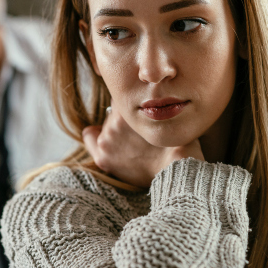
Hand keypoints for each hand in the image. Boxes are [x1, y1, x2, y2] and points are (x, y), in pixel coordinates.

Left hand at [82, 103, 203, 186]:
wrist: (175, 171)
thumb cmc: (177, 143)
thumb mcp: (168, 114)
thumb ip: (153, 103)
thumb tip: (148, 96)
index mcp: (129, 110)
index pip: (125, 96)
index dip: (135, 102)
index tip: (141, 109)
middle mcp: (113, 124)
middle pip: (115, 112)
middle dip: (125, 118)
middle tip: (138, 131)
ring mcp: (106, 141)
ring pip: (106, 124)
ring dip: (116, 130)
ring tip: (132, 142)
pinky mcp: (103, 158)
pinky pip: (90, 136)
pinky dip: (95, 136)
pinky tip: (108, 140)